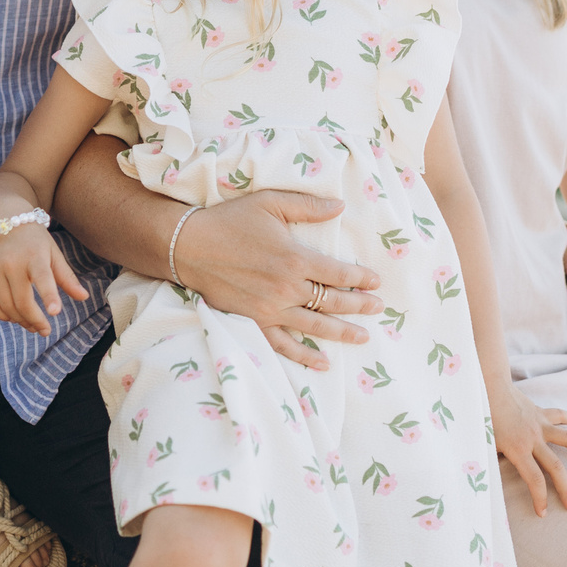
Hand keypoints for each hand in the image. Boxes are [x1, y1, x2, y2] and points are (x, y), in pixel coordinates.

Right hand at [0, 225, 85, 333]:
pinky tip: (14, 318)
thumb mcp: (53, 253)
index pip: (42, 277)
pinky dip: (2, 316)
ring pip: (6, 306)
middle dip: (35, 320)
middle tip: (45, 331)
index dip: (49, 295)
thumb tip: (84, 297)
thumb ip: (67, 277)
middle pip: (22, 301)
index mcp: (34, 255)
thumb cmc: (34, 239)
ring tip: (33, 326)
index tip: (55, 312)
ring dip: (21, 321)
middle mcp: (12, 262)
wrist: (3, 219)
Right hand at [173, 192, 382, 371]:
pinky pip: (284, 345)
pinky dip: (305, 356)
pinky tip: (323, 363)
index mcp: (295, 258)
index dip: (361, 278)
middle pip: (333, 302)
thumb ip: (308, 206)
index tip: (376, 282)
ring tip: (363, 337)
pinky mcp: (254, 322)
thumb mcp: (270, 203)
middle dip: (359, 305)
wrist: (189, 246)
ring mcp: (271, 309)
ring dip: (343, 332)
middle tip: (378, 308)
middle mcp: (288, 287)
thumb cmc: (230, 220)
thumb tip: (341, 206)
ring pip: (316, 327)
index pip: (339, 273)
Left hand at [490, 383, 566, 517]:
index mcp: (517, 449)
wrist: (488, 386)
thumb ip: (492, 461)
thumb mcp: (484, 443)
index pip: (534, 479)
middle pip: (555, 467)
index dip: (540, 498)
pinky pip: (560, 416)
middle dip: (565, 489)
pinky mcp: (540, 412)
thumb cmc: (482, 416)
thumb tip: (492, 479)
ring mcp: (540, 424)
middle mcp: (533, 438)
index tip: (543, 513)